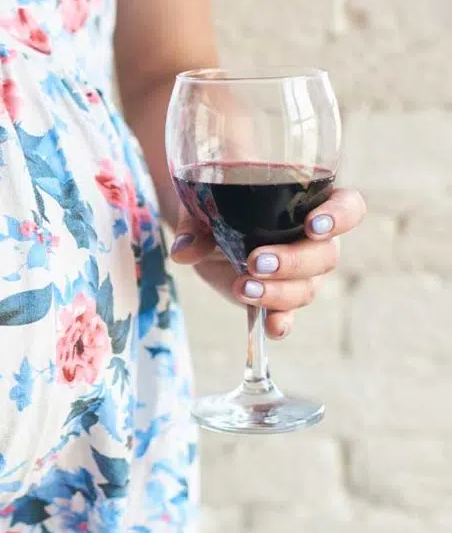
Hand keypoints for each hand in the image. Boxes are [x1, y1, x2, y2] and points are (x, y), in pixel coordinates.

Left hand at [169, 188, 366, 338]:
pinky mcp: (278, 299)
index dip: (339, 218)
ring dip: (277, 292)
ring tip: (244, 287)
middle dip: (291, 262)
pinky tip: (271, 328)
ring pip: (307, 288)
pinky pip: (287, 314)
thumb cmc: (221, 207)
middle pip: (325, 256)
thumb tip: (184, 251)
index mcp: (310, 204)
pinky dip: (280, 322)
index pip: (348, 208)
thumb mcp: (208, 208)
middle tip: (255, 262)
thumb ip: (197, 226)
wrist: (206, 232)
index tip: (313, 226)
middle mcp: (314, 242)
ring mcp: (301, 275)